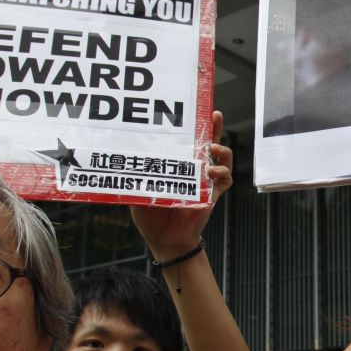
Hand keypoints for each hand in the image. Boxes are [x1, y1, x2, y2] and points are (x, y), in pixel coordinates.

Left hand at [131, 111, 232, 260]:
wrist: (166, 241)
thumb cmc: (151, 218)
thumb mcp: (138, 194)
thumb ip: (136, 179)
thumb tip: (125, 164)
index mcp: (176, 164)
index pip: (186, 140)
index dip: (193, 125)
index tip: (195, 110)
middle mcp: (194, 169)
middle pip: (209, 142)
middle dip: (214, 127)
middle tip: (215, 114)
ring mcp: (205, 181)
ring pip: (222, 158)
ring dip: (221, 150)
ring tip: (212, 148)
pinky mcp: (213, 194)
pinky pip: (225, 180)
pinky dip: (222, 173)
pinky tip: (212, 171)